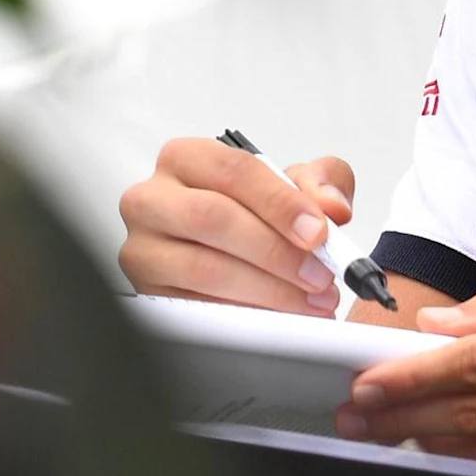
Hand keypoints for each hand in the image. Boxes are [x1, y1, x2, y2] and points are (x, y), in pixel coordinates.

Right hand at [116, 135, 354, 314]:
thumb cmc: (249, 215)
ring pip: (204, 268)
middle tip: (318, 273)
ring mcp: (144, 250)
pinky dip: (245, 315)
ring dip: (267, 288)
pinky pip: (197, 309)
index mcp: (185, 160)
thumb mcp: (290, 188)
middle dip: (274, 249)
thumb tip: (332, 207)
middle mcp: (152, 200)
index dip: (280, 202)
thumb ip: (322, 184)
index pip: (232, 170)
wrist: (227, 255)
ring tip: (308, 299)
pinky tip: (279, 316)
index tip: (318, 232)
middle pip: (211, 217)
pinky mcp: (148, 294)